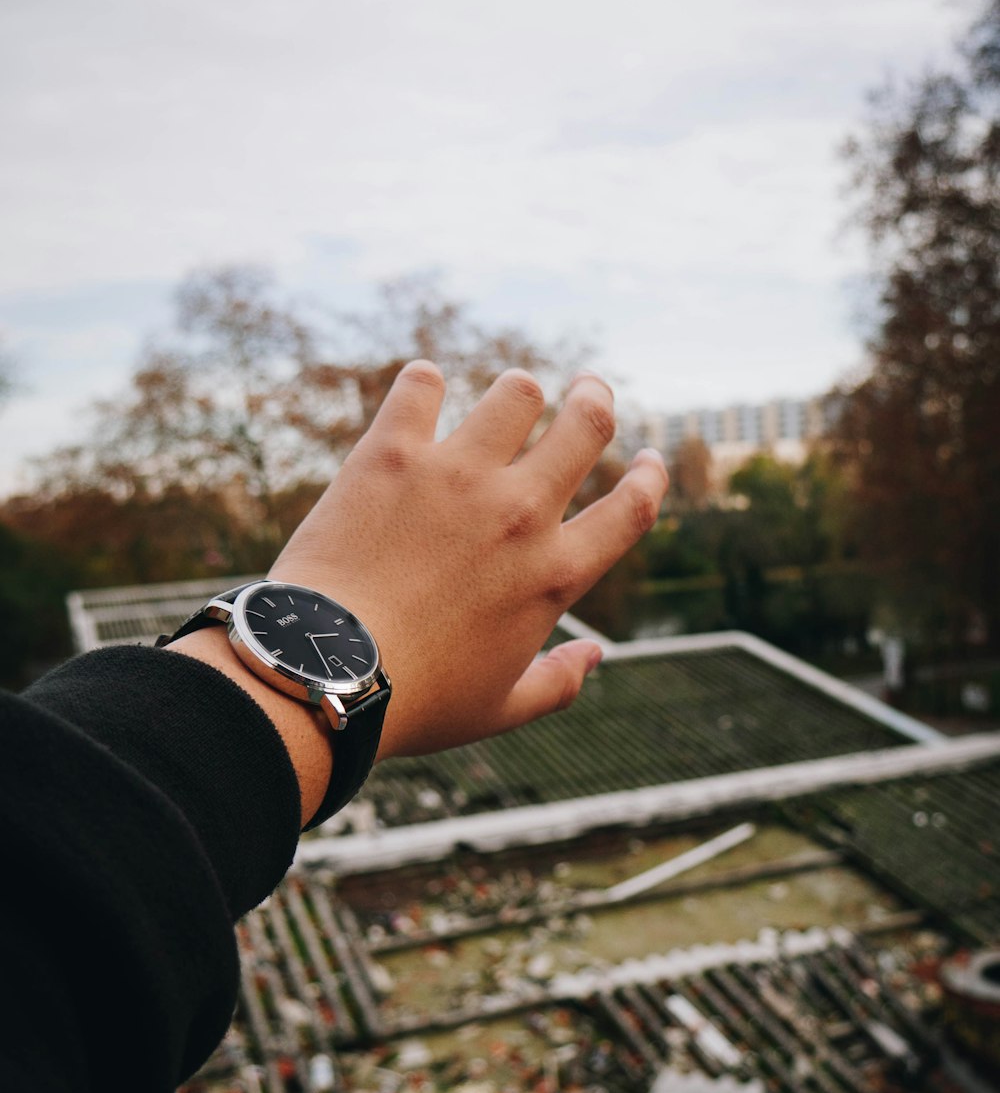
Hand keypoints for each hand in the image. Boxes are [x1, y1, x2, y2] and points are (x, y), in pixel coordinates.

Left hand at [270, 361, 667, 759]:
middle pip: (588, 425)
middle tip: (591, 390)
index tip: (649, 460)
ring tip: (512, 395)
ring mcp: (458, 475)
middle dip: (597, 400)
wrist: (327, 671)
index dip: (651, 477)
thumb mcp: (501, 709)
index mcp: (554, 574)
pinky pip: (421, 386)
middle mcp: (520, 513)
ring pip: (516, 393)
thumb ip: (558, 683)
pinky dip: (425, 383)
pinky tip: (424, 390)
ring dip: (520, 391)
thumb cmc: (416, 702)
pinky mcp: (393, 453)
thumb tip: (596, 655)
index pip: (633, 507)